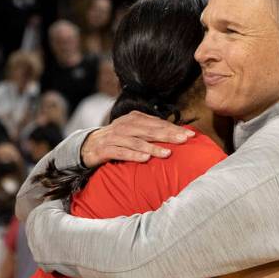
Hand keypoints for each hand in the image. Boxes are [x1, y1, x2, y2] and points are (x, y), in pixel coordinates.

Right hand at [79, 111, 195, 167]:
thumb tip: (177, 135)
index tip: (190, 135)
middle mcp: (125, 125)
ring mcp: (115, 137)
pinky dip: (133, 155)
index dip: (174, 128)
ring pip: (137, 141)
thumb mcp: (134, 132)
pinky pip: (121, 152)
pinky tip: (145, 159)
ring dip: (153, 147)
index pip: (157, 123)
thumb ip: (151, 131)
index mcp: (134, 119)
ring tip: (167, 154)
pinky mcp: (105, 149)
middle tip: (184, 140)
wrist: (88, 146)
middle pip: (150, 130)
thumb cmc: (118, 140)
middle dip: (168, 135)